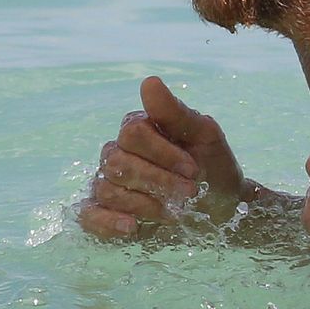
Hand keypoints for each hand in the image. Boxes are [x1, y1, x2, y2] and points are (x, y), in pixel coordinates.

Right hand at [78, 76, 248, 237]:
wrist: (221, 208)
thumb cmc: (213, 167)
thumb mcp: (205, 137)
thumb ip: (175, 112)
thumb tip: (149, 82)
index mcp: (138, 129)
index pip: (132, 133)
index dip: (163, 153)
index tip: (193, 169)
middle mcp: (117, 152)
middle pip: (118, 162)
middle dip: (158, 180)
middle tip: (189, 193)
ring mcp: (107, 183)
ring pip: (107, 189)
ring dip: (146, 203)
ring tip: (174, 212)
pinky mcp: (104, 213)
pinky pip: (88, 215)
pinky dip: (108, 222)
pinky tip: (133, 226)